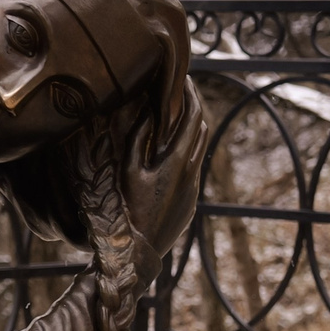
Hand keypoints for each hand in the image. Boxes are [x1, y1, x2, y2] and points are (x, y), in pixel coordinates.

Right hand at [121, 79, 211, 259]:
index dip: (190, 94)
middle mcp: (191, 173)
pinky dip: (185, 155)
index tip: (184, 78)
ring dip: (191, 132)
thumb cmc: (127, 209)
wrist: (138, 253)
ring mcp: (193, 190)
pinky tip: (168, 156)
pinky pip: (192, 172)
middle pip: (202, 129)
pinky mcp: (191, 204)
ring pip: (198, 151)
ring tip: (176, 119)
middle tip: (182, 92)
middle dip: (194, 108)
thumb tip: (146, 112)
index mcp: (177, 160)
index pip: (192, 116)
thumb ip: (138, 138)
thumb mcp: (128, 169)